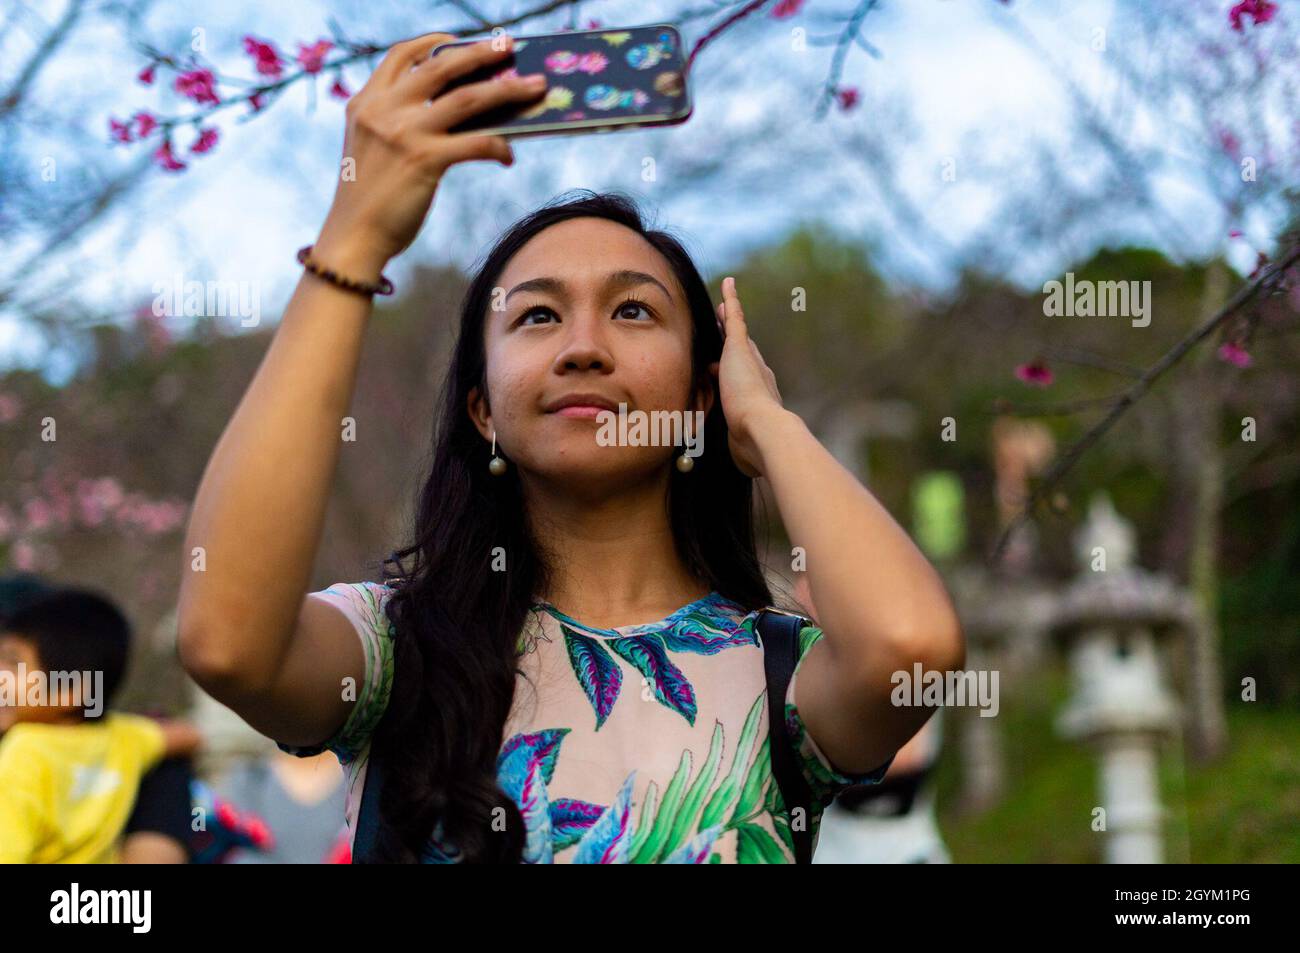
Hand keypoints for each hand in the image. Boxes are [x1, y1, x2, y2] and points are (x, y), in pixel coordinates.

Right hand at [313, 32, 547, 279]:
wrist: (354, 236)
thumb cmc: (368, 199)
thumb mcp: (370, 147)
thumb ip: (395, 122)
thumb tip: (454, 111)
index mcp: (365, 102)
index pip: (400, 56)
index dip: (431, 43)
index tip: (457, 41)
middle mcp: (383, 110)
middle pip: (441, 67)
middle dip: (480, 53)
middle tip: (509, 47)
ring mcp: (404, 133)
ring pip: (468, 98)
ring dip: (508, 91)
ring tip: (535, 87)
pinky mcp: (425, 160)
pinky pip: (476, 143)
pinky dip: (498, 146)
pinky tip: (508, 155)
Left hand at [709, 276, 785, 477]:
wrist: (764, 432)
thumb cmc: (754, 447)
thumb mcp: (743, 450)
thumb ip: (743, 452)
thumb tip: (747, 468)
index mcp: (759, 399)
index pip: (745, 382)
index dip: (737, 375)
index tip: (728, 372)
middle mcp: (759, 375)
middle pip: (744, 355)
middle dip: (736, 343)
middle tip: (728, 330)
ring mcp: (750, 360)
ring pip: (736, 335)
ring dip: (730, 320)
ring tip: (723, 304)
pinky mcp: (739, 348)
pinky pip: (734, 318)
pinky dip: (731, 300)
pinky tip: (727, 283)